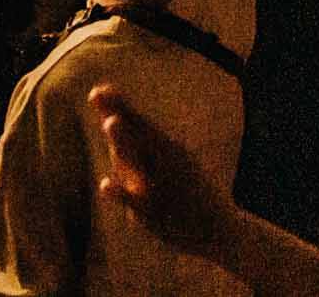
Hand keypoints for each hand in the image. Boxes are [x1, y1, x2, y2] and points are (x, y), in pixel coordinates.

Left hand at [90, 83, 242, 263]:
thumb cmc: (189, 192)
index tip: (98, 89)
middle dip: (120, 113)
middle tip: (98, 94)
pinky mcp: (153, 215)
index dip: (118, 105)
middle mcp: (164, 163)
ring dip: (124, 142)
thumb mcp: (170, 164)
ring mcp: (158, 187)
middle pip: (136, 134)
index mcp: (169, 149)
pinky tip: (105, 184)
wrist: (220, 229)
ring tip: (110, 121)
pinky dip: (121, 193)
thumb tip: (111, 122)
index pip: (139, 123)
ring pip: (137, 162)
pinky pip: (135, 202)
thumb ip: (136, 148)